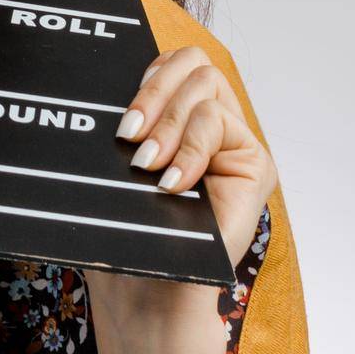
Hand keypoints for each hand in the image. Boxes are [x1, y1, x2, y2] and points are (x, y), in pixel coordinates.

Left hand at [85, 44, 278, 320]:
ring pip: (204, 89)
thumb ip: (126, 122)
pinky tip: (173, 185)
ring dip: (168, 124)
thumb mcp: (115, 164)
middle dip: (154, 90)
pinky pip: (219, 123)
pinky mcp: (255, 164)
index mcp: (176, 117)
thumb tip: (99, 78)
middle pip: (193, 61)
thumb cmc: (126, 231)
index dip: (149, 72)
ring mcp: (234, 142)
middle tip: (128, 135)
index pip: (172, 62)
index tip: (122, 112)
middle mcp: (210, 124)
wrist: (151, 291)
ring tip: (146, 165)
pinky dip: (190, 150)